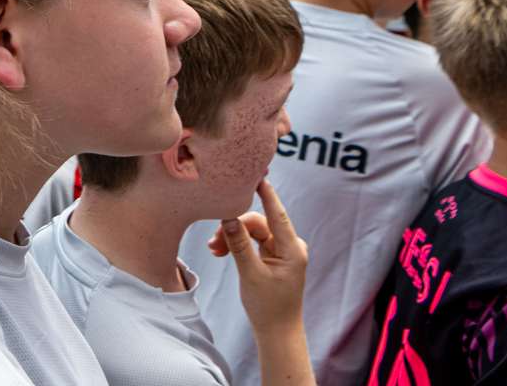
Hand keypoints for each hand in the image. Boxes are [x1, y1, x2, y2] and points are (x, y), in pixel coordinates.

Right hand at [212, 180, 307, 334]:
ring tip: (215, 250)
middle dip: (234, 229)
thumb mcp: (251, 274)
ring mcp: (282, 252)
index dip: (266, 194)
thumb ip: (239, 245)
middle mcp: (290, 247)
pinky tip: (222, 251)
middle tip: (213, 242)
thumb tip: (228, 217)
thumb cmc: (268, 307)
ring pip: (253, 232)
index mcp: (293, 250)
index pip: (277, 214)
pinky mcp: (273, 257)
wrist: (277, 330)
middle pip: (259, 224)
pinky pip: (253, 242)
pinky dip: (237, 245)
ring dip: (233, 237)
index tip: (256, 176)